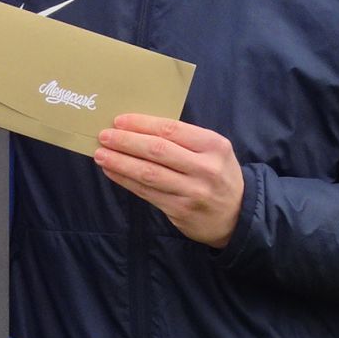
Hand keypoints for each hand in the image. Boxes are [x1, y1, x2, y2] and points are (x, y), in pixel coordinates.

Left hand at [94, 114, 244, 247]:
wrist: (237, 216)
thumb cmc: (218, 175)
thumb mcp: (213, 151)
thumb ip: (185, 140)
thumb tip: (139, 128)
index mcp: (213, 145)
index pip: (171, 129)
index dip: (141, 124)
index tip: (119, 121)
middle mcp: (204, 168)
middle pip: (157, 151)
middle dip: (126, 142)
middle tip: (104, 136)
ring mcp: (192, 191)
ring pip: (149, 173)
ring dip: (120, 162)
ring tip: (101, 154)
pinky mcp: (180, 210)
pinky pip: (147, 192)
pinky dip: (126, 181)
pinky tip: (112, 172)